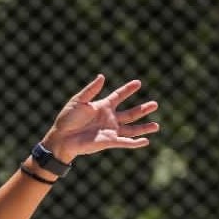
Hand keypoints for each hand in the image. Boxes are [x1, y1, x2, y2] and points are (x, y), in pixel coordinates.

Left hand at [42, 74, 159, 162]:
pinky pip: (125, 142)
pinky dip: (135, 142)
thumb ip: (91, 90)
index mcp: (102, 107)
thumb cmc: (66, 120)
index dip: (128, 90)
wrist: (61, 138)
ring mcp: (110, 130)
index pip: (118, 96)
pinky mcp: (109, 141)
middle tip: (155, 104)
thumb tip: (102, 76)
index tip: (138, 83)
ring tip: (156, 126)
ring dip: (144, 128)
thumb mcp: (78, 102)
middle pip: (130, 114)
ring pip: (131, 130)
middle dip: (143, 109)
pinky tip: (146, 141)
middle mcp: (108, 119)